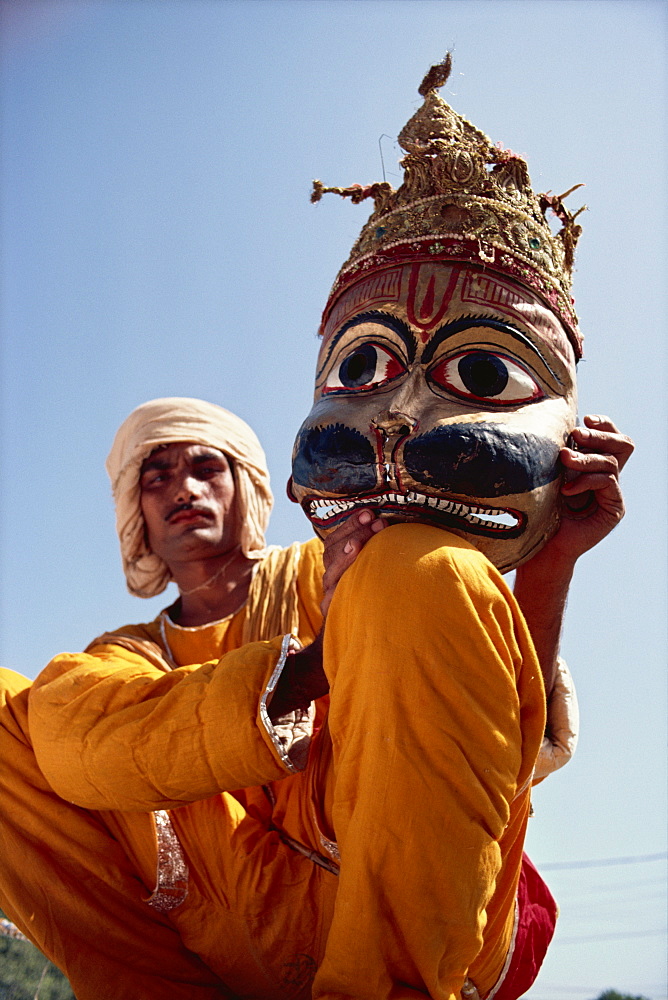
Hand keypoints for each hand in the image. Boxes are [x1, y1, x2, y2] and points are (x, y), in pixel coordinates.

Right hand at [321, 508, 386, 615]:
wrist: (368, 635)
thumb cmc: (381, 594)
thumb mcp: (378, 567)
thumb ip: (379, 548)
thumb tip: (393, 524)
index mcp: (338, 563)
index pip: (337, 538)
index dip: (351, 524)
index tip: (369, 513)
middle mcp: (331, 577)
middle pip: (332, 551)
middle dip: (354, 533)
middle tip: (376, 522)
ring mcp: (330, 595)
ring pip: (330, 573)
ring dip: (345, 555)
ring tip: (358, 544)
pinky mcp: (332, 612)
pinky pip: (332, 598)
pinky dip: (339, 586)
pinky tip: (351, 576)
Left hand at [544, 414, 633, 569]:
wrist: (542, 546)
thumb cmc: (539, 509)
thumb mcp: (549, 474)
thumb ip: (561, 453)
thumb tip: (558, 427)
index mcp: (595, 466)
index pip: (611, 437)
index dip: (603, 424)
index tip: (585, 418)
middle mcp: (608, 478)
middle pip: (623, 445)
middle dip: (600, 435)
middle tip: (577, 433)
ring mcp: (613, 493)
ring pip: (611, 462)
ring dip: (585, 458)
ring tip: (564, 460)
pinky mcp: (614, 508)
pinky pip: (607, 482)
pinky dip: (586, 481)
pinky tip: (566, 489)